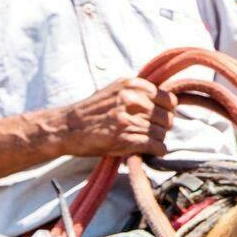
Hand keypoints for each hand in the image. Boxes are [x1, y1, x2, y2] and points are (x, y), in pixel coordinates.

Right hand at [52, 77, 177, 157]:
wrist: (68, 128)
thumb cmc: (91, 111)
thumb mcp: (115, 90)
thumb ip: (138, 93)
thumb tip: (164, 101)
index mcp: (132, 85)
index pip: (169, 99)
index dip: (166, 110)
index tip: (159, 116)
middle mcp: (133, 100)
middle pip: (168, 118)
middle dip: (162, 126)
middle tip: (150, 131)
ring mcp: (130, 120)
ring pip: (162, 133)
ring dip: (157, 140)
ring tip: (145, 140)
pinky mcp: (127, 139)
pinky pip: (157, 147)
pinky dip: (156, 151)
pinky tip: (149, 151)